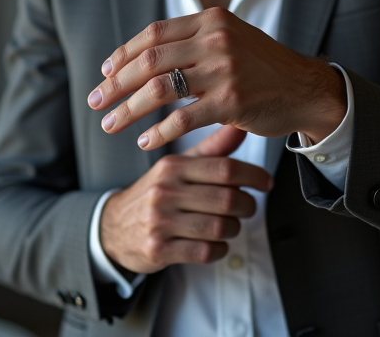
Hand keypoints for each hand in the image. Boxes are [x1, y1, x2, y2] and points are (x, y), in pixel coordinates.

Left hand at [87, 7, 345, 149]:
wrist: (306, 89)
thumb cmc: (263, 68)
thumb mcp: (230, 38)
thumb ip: (194, 40)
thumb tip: (145, 51)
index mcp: (211, 20)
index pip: (154, 34)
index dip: (124, 53)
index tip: (105, 72)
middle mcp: (215, 40)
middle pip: (149, 60)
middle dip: (116, 84)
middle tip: (95, 101)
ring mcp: (224, 69)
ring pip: (159, 90)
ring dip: (128, 110)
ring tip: (110, 125)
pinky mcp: (231, 101)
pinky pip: (182, 119)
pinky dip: (159, 132)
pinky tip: (145, 142)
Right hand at [99, 125, 271, 274]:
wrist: (114, 227)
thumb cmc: (157, 193)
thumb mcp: (179, 166)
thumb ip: (212, 149)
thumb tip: (240, 127)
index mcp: (173, 167)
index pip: (224, 168)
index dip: (253, 175)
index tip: (265, 182)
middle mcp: (164, 191)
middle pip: (226, 199)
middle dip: (247, 205)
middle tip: (248, 206)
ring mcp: (160, 222)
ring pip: (219, 227)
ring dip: (234, 228)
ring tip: (230, 225)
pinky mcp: (158, 249)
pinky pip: (205, 252)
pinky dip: (219, 249)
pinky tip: (216, 243)